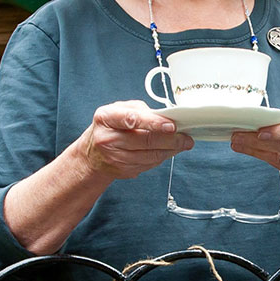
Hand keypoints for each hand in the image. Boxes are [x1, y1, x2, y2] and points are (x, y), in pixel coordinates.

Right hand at [75, 100, 192, 180]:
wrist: (92, 153)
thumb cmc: (110, 126)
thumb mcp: (119, 110)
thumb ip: (141, 110)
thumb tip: (166, 117)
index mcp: (106, 118)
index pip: (132, 120)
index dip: (154, 123)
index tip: (172, 125)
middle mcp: (107, 138)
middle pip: (145, 141)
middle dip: (171, 139)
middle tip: (186, 137)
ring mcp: (114, 157)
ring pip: (150, 156)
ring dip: (171, 150)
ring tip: (182, 144)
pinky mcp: (123, 170)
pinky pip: (149, 165)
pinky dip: (162, 157)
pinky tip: (169, 151)